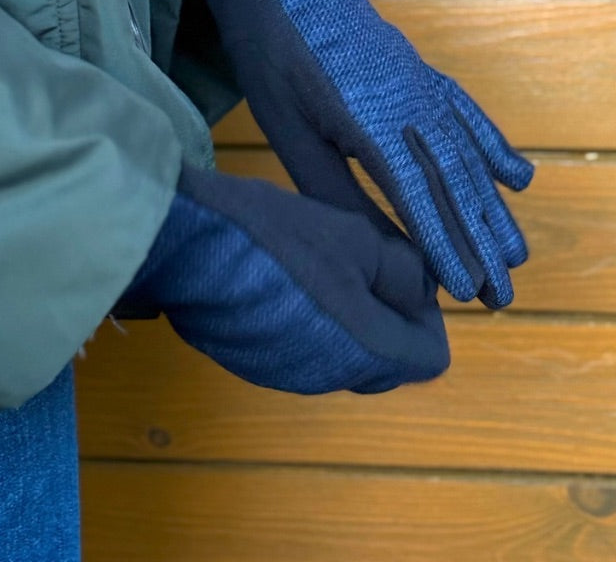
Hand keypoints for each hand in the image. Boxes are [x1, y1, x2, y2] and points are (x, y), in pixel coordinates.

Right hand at [117, 165, 448, 393]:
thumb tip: (423, 293)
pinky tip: (283, 275)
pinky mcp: (251, 360)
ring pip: (344, 350)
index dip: (428, 315)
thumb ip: (403, 273)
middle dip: (388, 312)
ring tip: (321, 259)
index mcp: (366, 353)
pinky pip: (303, 345)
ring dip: (347, 313)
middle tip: (366, 258)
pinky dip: (307, 317)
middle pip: (387, 356)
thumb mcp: (357, 239)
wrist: (184, 246)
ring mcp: (286, 373)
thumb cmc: (281, 239)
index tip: (403, 273)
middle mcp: (329, 377)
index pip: (431, 356)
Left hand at [196, 0, 533, 308]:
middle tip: (503, 296)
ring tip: (519, 253)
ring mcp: (423, 86)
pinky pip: (469, 117)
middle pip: (455, 182)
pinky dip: (495, 148)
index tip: (467, 288)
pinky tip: (518, 178)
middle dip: (480, 242)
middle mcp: (410, 102)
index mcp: (369, 118)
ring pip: (470, 155)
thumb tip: (370, 244)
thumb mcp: (288, 128)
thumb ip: (331, 186)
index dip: (444, 243)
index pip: (417, 194)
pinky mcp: (425, 75)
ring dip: (495, 207)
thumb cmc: (275, 57)